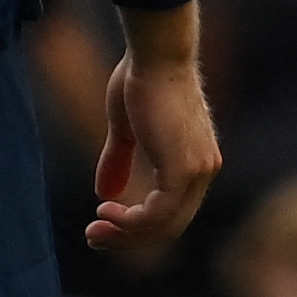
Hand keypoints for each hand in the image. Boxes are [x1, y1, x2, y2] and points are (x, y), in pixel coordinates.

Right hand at [90, 0, 217, 256]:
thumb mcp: (127, 129)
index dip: (138, 225)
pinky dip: (130, 221)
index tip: (101, 222)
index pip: (173, 210)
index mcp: (195, 162)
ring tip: (94, 231)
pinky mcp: (184, 170)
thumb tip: (106, 193)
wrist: (158, 58)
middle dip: (129, 237)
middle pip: (171, 225)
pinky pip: (159, 213)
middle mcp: (204, 171)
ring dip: (125, 234)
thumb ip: (120, 160)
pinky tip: (105, 211)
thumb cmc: (143, 82)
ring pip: (164, 224)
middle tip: (92, 238)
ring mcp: (198, 171)